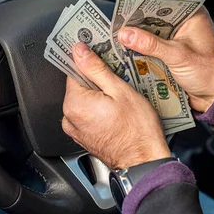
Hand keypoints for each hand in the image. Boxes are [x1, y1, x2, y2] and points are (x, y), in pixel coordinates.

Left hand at [62, 42, 170, 168]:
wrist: (143, 162)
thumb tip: (79, 51)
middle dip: (96, 80)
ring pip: (84, 100)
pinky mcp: (83, 137)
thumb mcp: (119, 90)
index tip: (102, 60)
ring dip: (99, 95)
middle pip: (78, 85)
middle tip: (117, 82)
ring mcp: (75, 129)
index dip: (90, 63)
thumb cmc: (137, 130)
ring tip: (119, 98)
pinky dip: (98, 109)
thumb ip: (95, 68)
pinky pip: (87, 114)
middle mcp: (69, 117)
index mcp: (74, 103)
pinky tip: (116, 111)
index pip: (74, 70)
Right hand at [118, 0, 213, 112]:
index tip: (124, 4)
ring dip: (134, 31)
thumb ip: (151, 44)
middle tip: (117, 23)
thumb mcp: (178, 56)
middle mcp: (181, 20)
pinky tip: (127, 48)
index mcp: (190, 12)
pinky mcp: (167, 48)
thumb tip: (126, 34)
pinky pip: (148, 40)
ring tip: (118, 36)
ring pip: (148, 25)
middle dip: (133, 15)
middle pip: (151, 9)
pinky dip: (138, 43)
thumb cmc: (210, 72)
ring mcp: (173, 34)